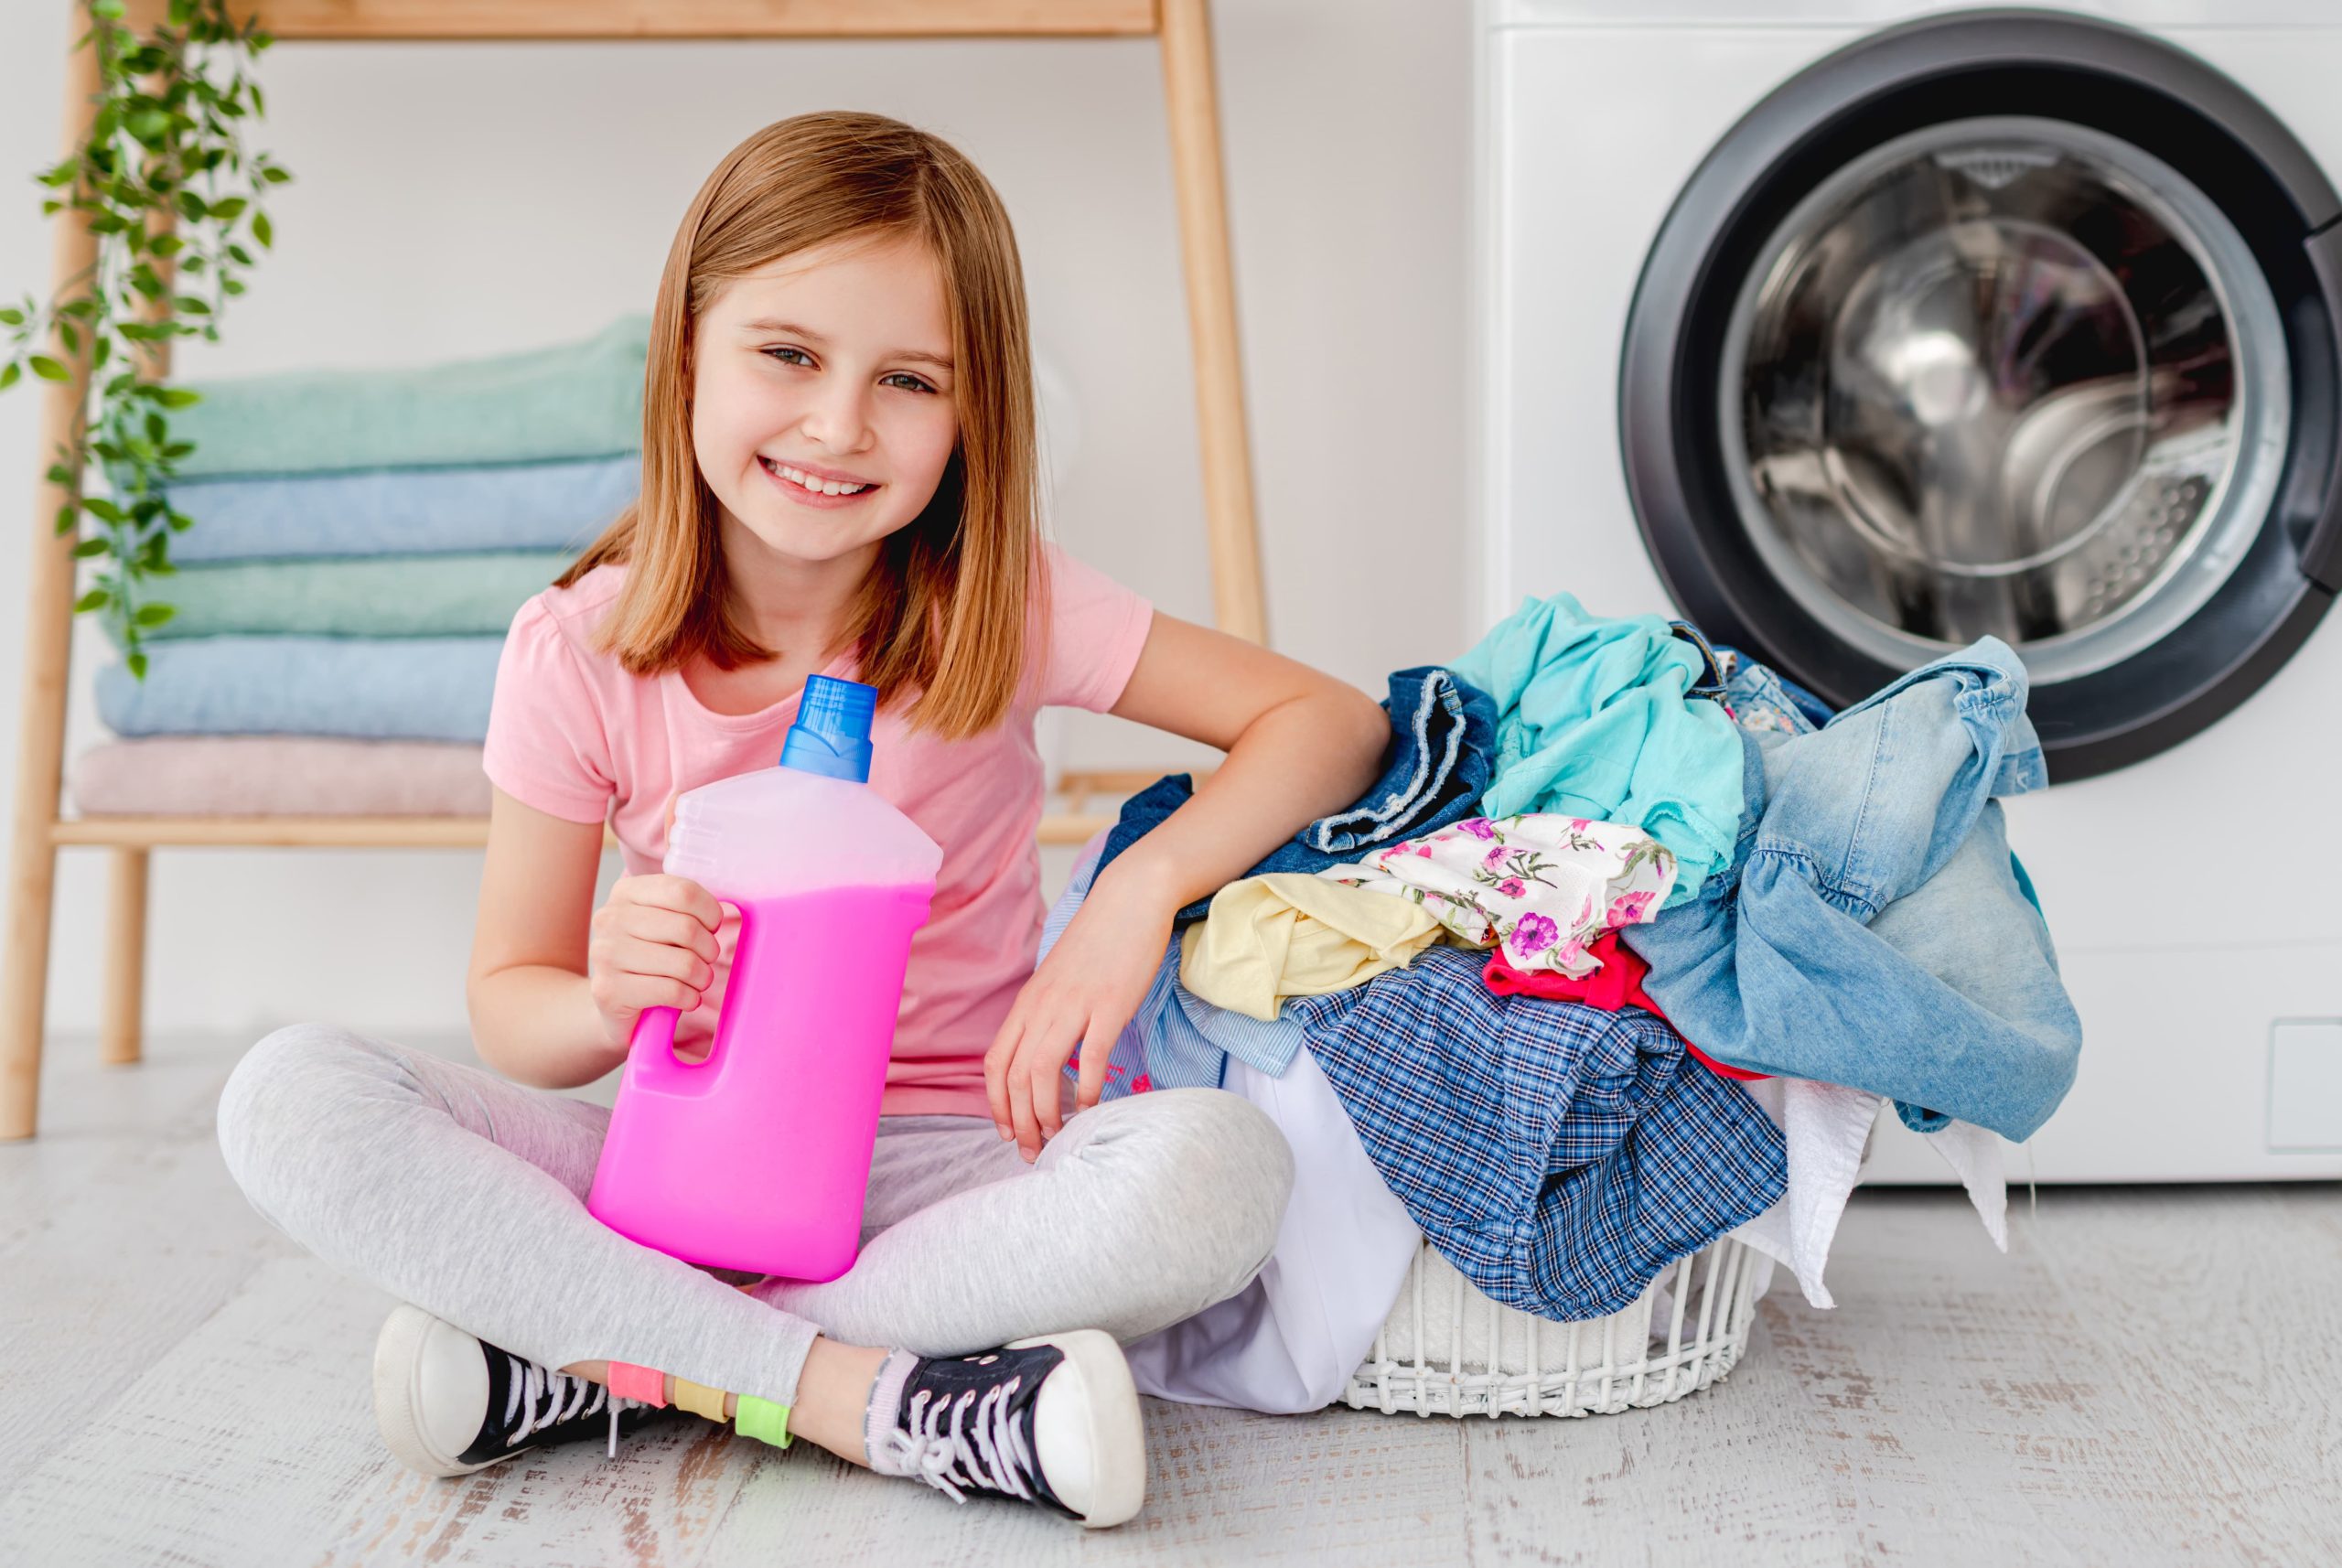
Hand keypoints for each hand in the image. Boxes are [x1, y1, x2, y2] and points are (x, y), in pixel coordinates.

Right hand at [587, 873, 723, 1051]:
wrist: (614, 1000)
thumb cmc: (649, 957)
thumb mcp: (661, 920)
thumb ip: (685, 906)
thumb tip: (719, 912)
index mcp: (625, 892)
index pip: (684, 892)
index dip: (710, 912)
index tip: (711, 927)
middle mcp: (610, 919)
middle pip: (687, 928)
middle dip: (709, 949)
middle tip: (706, 959)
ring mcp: (605, 955)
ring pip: (684, 963)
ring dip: (702, 977)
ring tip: (696, 980)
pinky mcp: (609, 991)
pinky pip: (672, 991)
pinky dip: (690, 998)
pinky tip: (685, 998)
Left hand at [984, 866, 1173, 1161]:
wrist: (1130, 898)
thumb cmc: (1098, 941)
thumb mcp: (1058, 978)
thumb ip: (1047, 1013)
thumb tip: (1044, 1054)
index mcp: (1027, 1002)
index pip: (995, 1062)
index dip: (996, 1103)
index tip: (1006, 1131)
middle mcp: (1042, 1006)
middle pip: (1016, 1077)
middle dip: (1020, 1122)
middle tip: (1033, 1150)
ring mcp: (1074, 1005)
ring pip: (1044, 1072)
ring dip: (1047, 1113)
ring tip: (1057, 1137)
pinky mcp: (1108, 1004)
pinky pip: (1090, 1057)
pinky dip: (1087, 1089)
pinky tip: (1092, 1107)